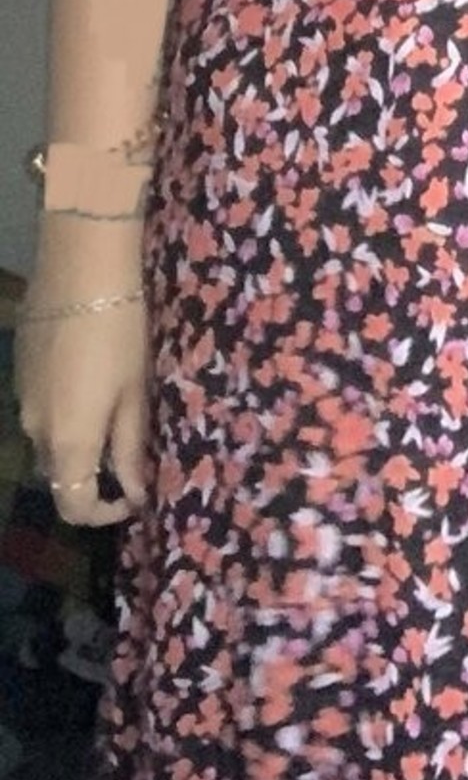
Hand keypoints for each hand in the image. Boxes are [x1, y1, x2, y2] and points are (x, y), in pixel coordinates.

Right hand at [13, 217, 149, 527]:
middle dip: (93, 474)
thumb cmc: (121, 332)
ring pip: (48, 439)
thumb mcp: (135, 393)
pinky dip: (63, 409)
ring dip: (78, 439)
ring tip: (114, 408)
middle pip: (60, 474)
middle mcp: (35, 428)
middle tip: (130, 450)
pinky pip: (40, 407)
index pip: (74, 506)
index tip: (134, 497)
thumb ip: (130, 449)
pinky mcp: (19, 370)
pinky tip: (89, 377)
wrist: (81, 265)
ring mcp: (21, 398)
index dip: (104, 514)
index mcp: (68, 441)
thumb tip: (135, 493)